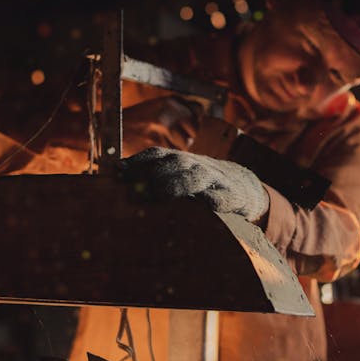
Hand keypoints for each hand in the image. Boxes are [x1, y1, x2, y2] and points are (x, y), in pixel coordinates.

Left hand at [122, 147, 268, 221]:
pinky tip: (205, 205)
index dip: (138, 161)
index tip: (118, 170)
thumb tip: (115, 175)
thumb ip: (151, 175)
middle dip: (153, 173)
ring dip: (178, 184)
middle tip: (133, 189)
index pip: (157, 155)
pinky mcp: (232, 197)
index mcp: (181, 161)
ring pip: (196, 177)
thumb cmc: (201, 183)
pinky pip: (222, 198)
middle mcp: (196, 166)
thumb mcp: (179, 174)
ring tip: (160, 193)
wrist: (244, 186)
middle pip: (174, 163)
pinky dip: (214, 200)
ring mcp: (215, 180)